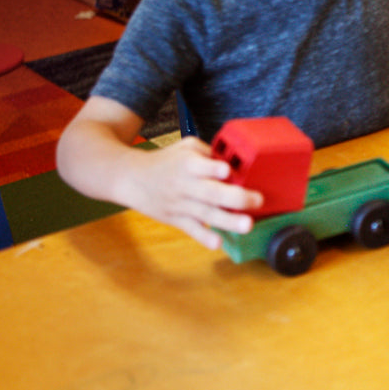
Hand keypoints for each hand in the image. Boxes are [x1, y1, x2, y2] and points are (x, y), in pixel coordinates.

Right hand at [117, 137, 264, 249]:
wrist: (131, 179)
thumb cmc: (166, 161)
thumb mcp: (186, 147)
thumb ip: (211, 152)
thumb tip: (235, 161)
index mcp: (188, 164)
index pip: (200, 166)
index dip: (214, 169)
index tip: (227, 171)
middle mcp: (185, 185)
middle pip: (210, 193)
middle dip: (235, 198)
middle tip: (257, 200)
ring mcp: (180, 204)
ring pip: (206, 214)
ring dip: (228, 221)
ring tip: (247, 225)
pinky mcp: (176, 219)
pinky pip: (191, 229)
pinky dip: (204, 237)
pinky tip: (218, 242)